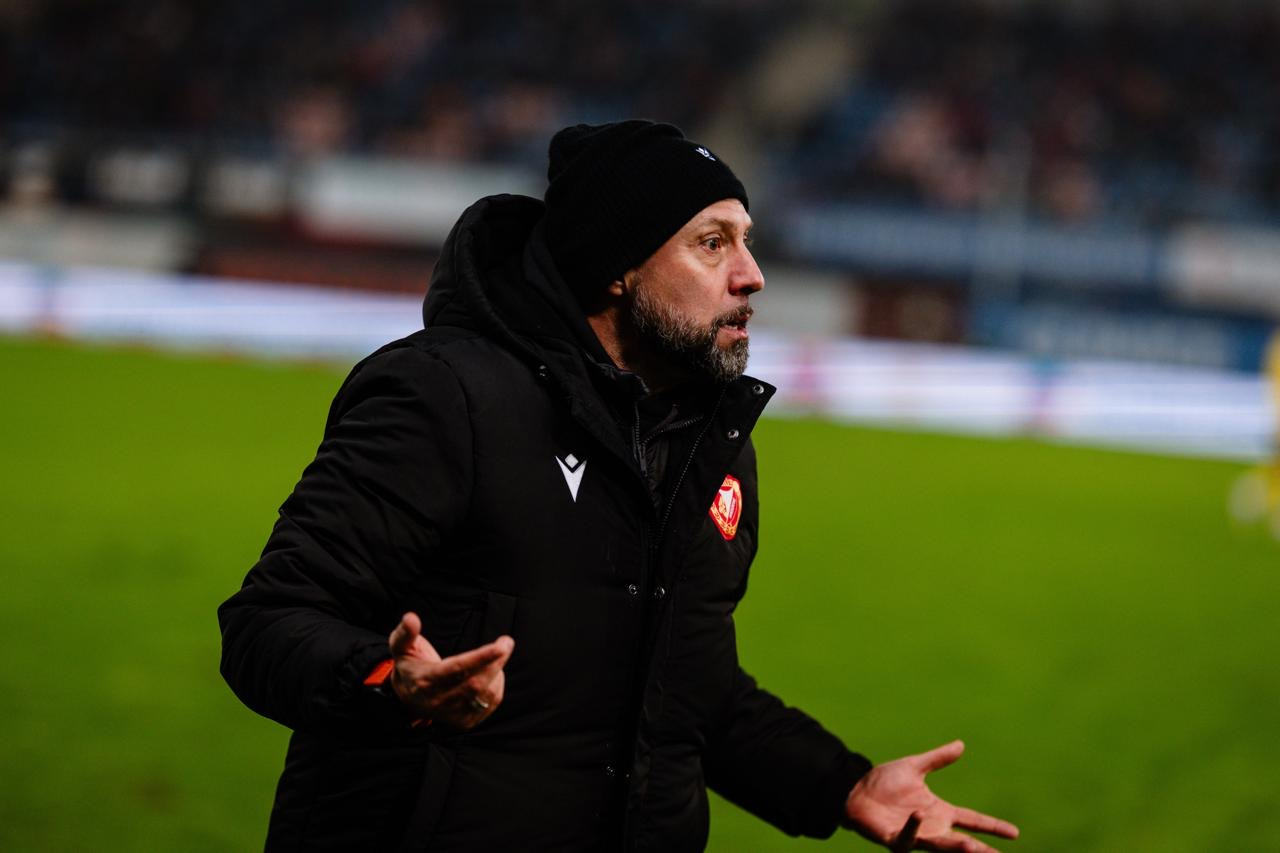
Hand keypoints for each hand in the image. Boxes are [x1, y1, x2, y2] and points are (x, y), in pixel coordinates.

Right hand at [387, 611, 513, 728]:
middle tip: (506, 643)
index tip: (500, 646)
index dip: (481, 657)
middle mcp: (439, 700)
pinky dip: (497, 686)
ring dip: (497, 671)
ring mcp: (452, 714)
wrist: (408, 698)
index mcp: (426, 681)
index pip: (458, 669)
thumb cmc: (410, 667)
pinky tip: (492, 673)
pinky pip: (489, 704)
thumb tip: (410, 618)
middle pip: (476, 682)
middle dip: (496, 661)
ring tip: (496, 656)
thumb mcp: (401, 648)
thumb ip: (405, 633)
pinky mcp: (464, 721)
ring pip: (485, 694)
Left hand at [843, 740, 1018, 851]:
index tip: (1015, 833)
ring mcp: (915, 835)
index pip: (972, 820)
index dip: (992, 826)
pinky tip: (920, 815)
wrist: (855, 790)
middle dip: (981, 851)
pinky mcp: (896, 839)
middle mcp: (932, 826)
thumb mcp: (915, 767)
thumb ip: (937, 759)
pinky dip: (914, 828)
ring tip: (973, 848)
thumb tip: (961, 744)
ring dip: (956, 847)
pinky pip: (908, 839)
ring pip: (940, 846)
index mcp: (940, 811)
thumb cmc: (883, 782)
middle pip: (962, 842)